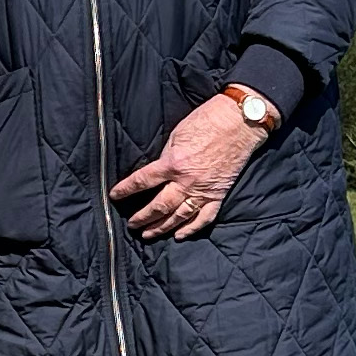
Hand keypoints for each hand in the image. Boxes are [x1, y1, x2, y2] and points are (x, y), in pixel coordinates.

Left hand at [109, 90, 268, 240]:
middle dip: (142, 217)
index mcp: (173, 163)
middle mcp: (187, 181)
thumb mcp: (177, 134)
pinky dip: (192, 228)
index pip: (142, 181)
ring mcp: (204, 190)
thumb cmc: (208, 120)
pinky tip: (180, 235)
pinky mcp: (219, 194)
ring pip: (179, 216)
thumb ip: (166, 156)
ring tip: (148, 235)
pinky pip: (205, 217)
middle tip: (132, 225)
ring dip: (162, 227)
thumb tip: (159, 171)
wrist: (240, 121)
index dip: (126, 190)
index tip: (114, 196)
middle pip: (159, 206)